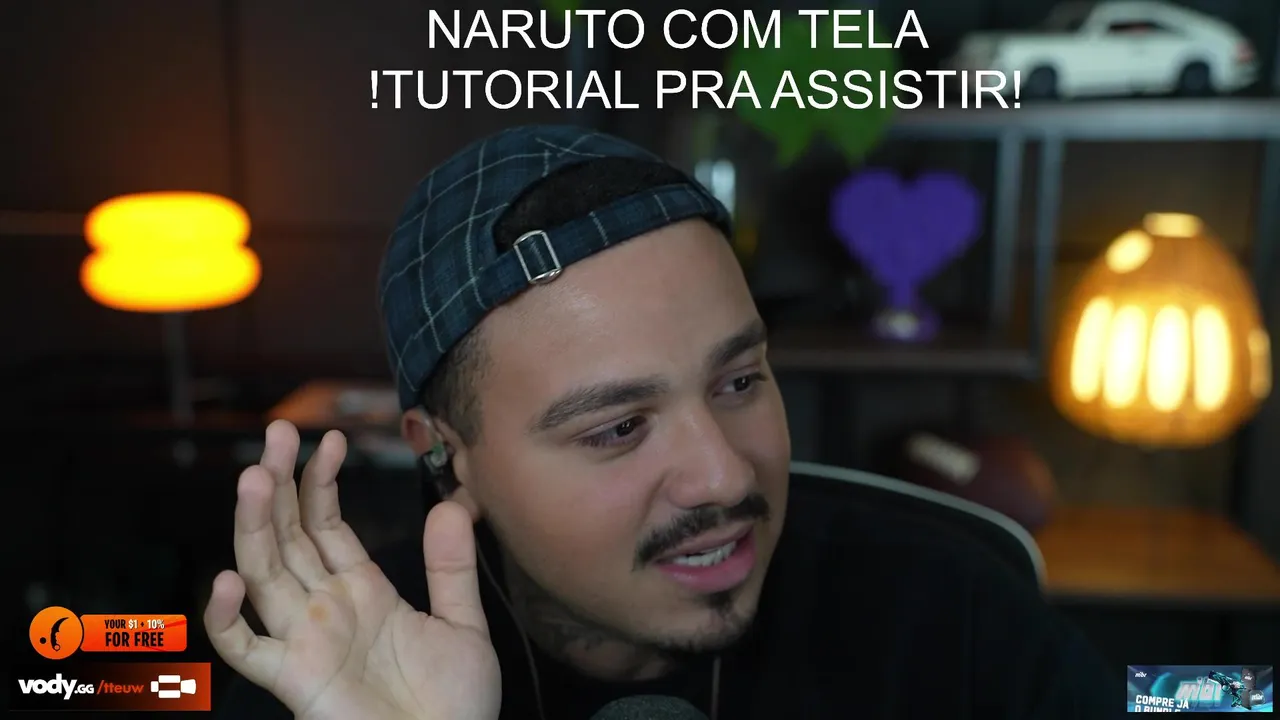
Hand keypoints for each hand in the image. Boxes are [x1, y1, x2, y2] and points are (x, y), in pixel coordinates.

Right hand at [204, 420, 500, 719]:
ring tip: (255, 478)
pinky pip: (247, 650)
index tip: (330, 439)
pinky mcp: (293, 680)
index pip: (326, 524)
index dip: (322, 482)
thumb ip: (449, 568)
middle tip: (275, 432)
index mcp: (361, 591)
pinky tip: (229, 580)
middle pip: (288, 535)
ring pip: (264, 573)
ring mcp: (304, 640)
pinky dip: (229, 619)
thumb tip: (451, 503)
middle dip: (280, 484)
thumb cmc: (453, 705)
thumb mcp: (462, 624)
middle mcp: (324, 608)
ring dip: (255, 526)